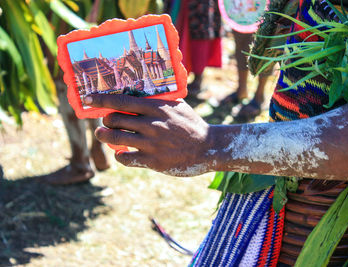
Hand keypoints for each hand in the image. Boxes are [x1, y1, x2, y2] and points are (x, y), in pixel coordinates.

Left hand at [84, 94, 215, 175]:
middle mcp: (150, 124)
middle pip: (114, 119)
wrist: (208, 148)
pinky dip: (119, 155)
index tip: (86, 99)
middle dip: (105, 120)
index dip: (100, 99)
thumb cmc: (191, 124)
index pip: (120, 100)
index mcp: (155, 108)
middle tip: (105, 122)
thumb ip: (157, 100)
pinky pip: (125, 158)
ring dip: (104, 136)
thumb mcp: (176, 105)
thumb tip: (137, 93)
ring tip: (103, 134)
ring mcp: (151, 143)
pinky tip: (121, 153)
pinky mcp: (152, 161)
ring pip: (115, 138)